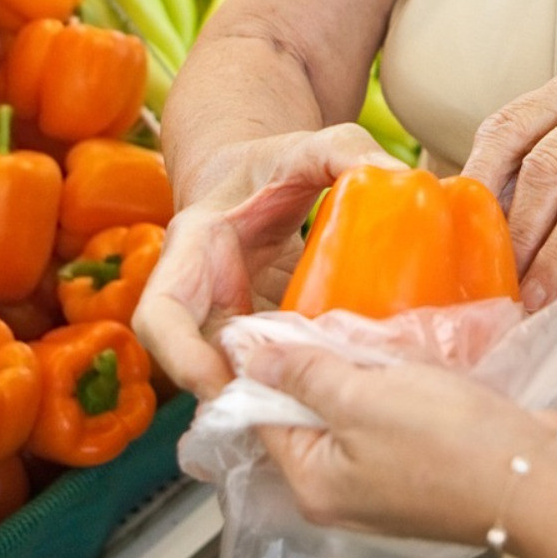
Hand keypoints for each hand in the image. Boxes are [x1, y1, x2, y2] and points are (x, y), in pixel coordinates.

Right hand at [133, 125, 399, 396]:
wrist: (263, 175)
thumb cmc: (275, 160)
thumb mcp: (309, 145)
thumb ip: (345, 149)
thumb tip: (396, 174)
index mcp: (194, 249)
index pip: (161, 315)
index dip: (179, 356)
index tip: (216, 381)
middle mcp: (202, 294)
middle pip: (196, 362)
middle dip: (235, 392)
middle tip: (286, 412)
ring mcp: (230, 317)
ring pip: (239, 371)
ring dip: (273, 394)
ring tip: (320, 408)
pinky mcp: (262, 330)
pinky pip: (275, 363)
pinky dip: (303, 379)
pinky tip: (343, 386)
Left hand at [243, 344, 556, 543]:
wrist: (538, 477)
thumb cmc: (455, 450)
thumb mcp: (363, 397)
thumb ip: (305, 373)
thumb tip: (253, 358)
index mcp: (315, 484)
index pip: (265, 416)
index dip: (264, 365)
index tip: (267, 323)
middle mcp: (347, 490)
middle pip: (312, 413)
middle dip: (323, 365)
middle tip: (336, 327)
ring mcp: (389, 479)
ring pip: (358, 410)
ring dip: (367, 373)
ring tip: (383, 345)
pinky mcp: (428, 464)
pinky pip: (398, 415)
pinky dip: (402, 386)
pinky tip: (417, 364)